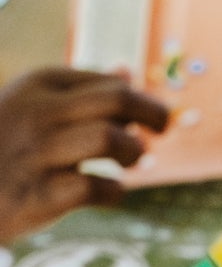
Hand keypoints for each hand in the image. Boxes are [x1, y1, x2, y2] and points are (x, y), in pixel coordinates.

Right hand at [0, 70, 168, 241]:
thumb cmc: (9, 145)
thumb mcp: (36, 105)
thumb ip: (82, 91)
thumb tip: (128, 71)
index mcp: (39, 84)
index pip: (109, 83)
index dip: (142, 100)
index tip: (152, 118)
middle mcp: (37, 112)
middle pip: (116, 101)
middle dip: (152, 114)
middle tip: (161, 130)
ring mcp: (37, 153)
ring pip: (108, 138)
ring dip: (132, 152)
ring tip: (129, 163)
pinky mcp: (39, 195)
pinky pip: (96, 188)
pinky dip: (114, 191)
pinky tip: (109, 191)